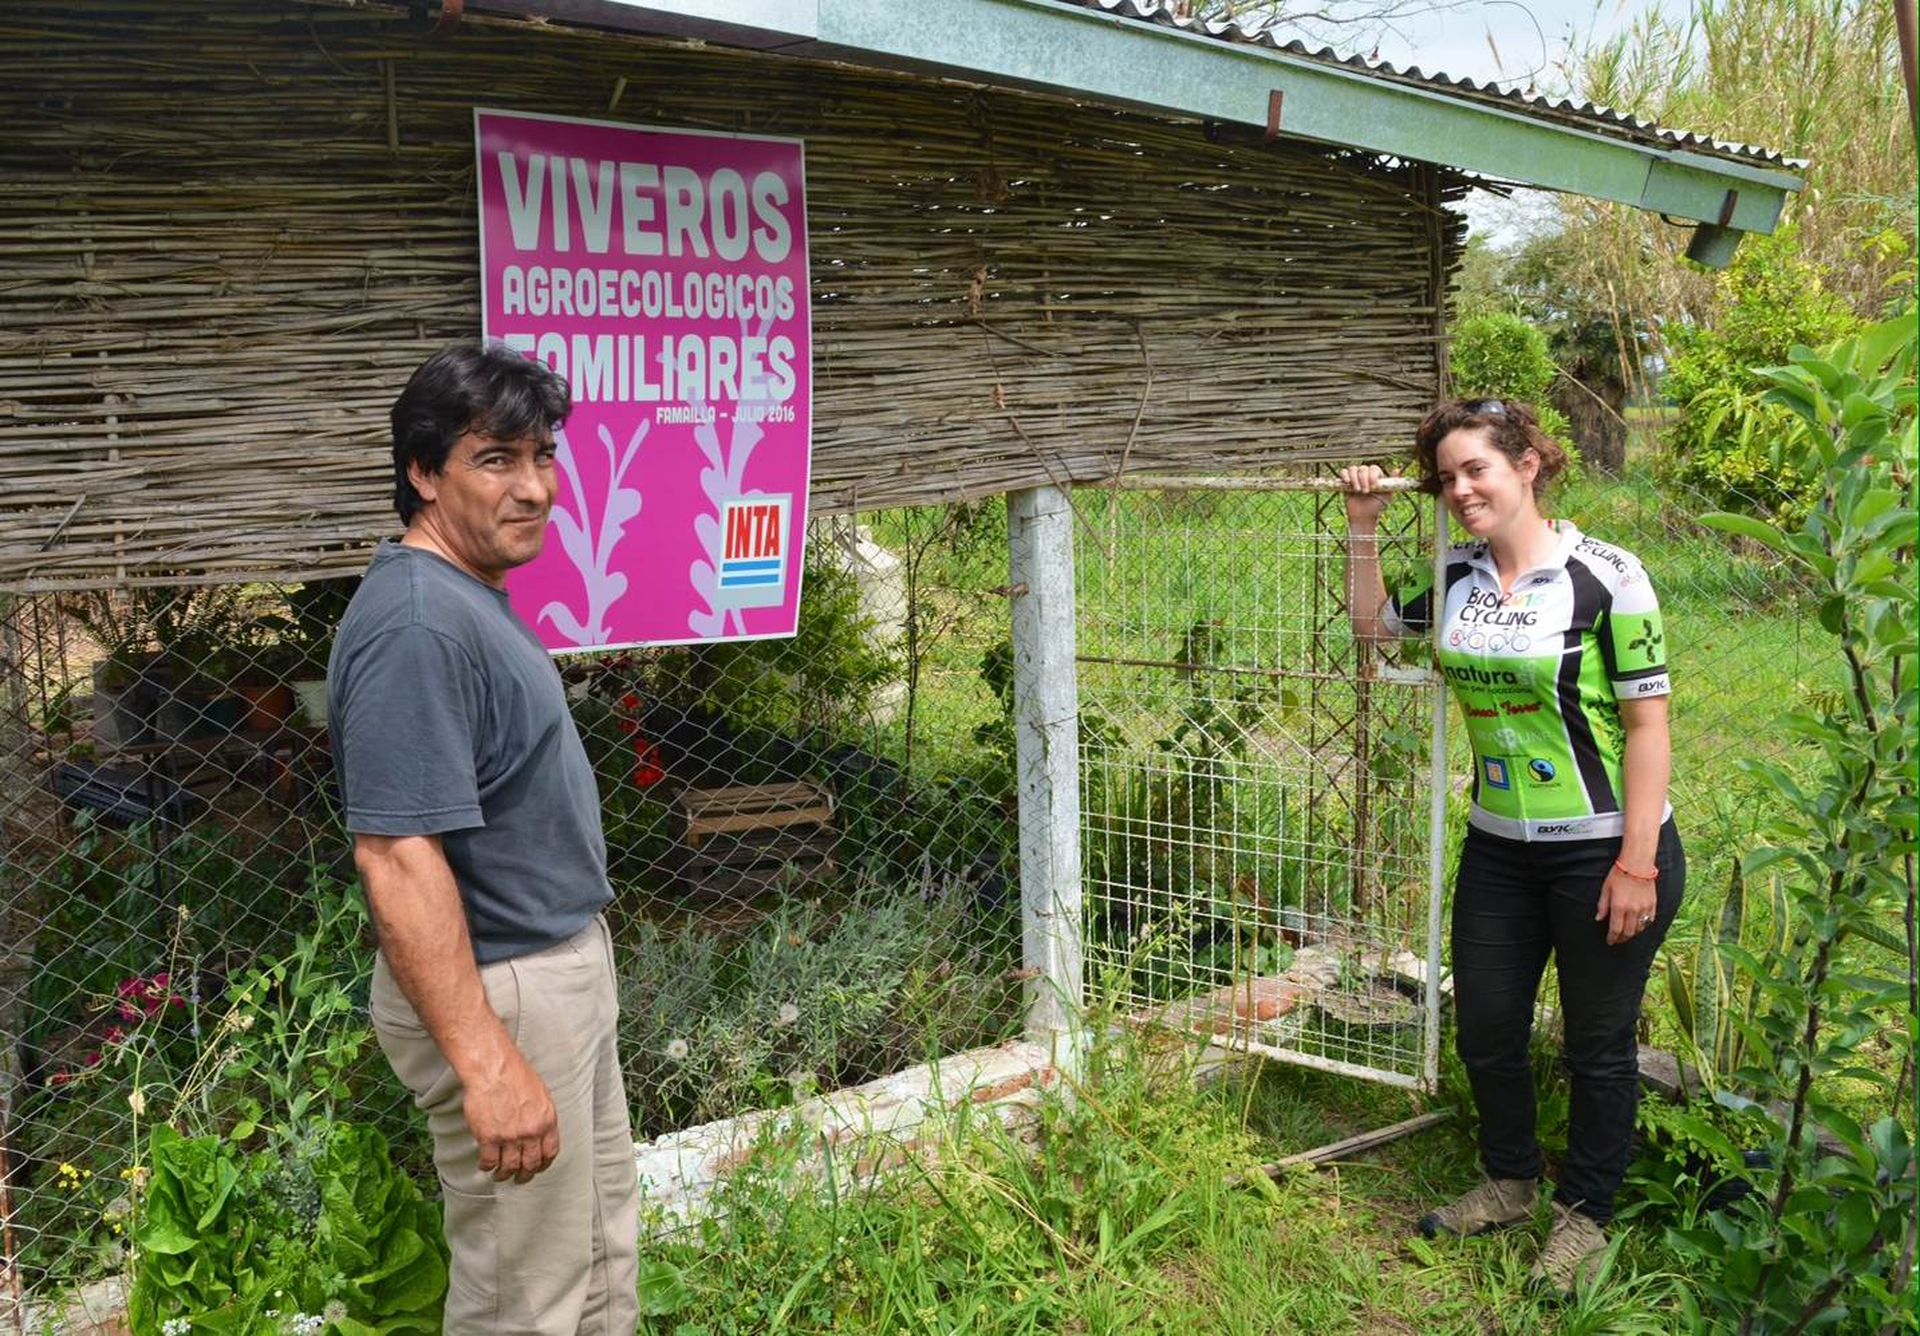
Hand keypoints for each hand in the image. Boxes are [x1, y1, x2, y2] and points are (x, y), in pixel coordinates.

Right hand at [465, 1048, 559, 1183]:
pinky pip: (489, 1161)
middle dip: (525, 1175)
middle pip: (531, 1164)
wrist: (493, 1067)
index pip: (550, 1152)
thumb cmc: (515, 1074)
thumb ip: (542, 1115)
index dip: (544, 1164)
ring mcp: (510, 1136)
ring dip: (504, 1174)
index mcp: (547, 1120)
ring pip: (509, 1167)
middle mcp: (531, 1132)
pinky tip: (485, 1165)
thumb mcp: (541, 1093)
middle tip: (519, 1178)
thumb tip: (540, 1130)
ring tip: (500, 1175)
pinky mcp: (489, 1137)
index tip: (538, 1168)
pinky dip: (487, 1166)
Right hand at [1340, 465, 1394, 528]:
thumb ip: (1392, 482)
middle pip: (1363, 468)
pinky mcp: (1346, 482)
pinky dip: (1345, 475)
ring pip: (1353, 469)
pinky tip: (1348, 482)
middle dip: (1364, 479)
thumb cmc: (1377, 506)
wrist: (1364, 517)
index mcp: (1376, 476)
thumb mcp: (1388, 495)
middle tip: (1365, 492)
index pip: (1374, 469)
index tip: (1374, 487)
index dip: (1373, 476)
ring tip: (1357, 490)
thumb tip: (1397, 469)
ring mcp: (1355, 477)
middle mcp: (1366, 474)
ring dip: (1354, 478)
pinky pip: (1343, 472)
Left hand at [1596, 864, 1658, 946]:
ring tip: (1626, 934)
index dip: (1612, 938)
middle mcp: (1632, 910)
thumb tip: (1598, 919)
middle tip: (1617, 940)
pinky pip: (1649, 921)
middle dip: (1621, 939)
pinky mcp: (1652, 905)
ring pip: (1639, 929)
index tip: (1609, 941)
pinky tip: (1638, 926)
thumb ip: (1602, 906)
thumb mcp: (1606, 889)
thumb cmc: (1619, 875)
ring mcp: (1644, 908)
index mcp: (1619, 906)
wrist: (1637, 864)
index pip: (1615, 929)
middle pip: (1628, 932)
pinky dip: (1643, 926)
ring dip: (1632, 934)